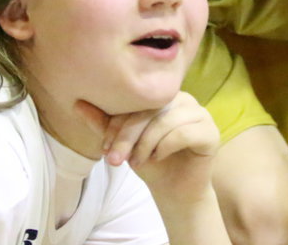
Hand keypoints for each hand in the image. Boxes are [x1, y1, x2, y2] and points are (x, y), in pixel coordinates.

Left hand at [75, 92, 218, 203]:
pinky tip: (157, 158)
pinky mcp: (211, 132)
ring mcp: (201, 114)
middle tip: (114, 159)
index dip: (118, 122)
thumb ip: (104, 123)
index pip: (138, 100)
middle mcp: (185, 99)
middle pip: (152, 109)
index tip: (104, 147)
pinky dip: (166, 146)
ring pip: (167, 120)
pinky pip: (186, 132)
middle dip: (128, 135)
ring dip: (146, 144)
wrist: (173, 191)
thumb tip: (77, 103)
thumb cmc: (149, 161)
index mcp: (165, 96)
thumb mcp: (123, 142)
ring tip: (136, 162)